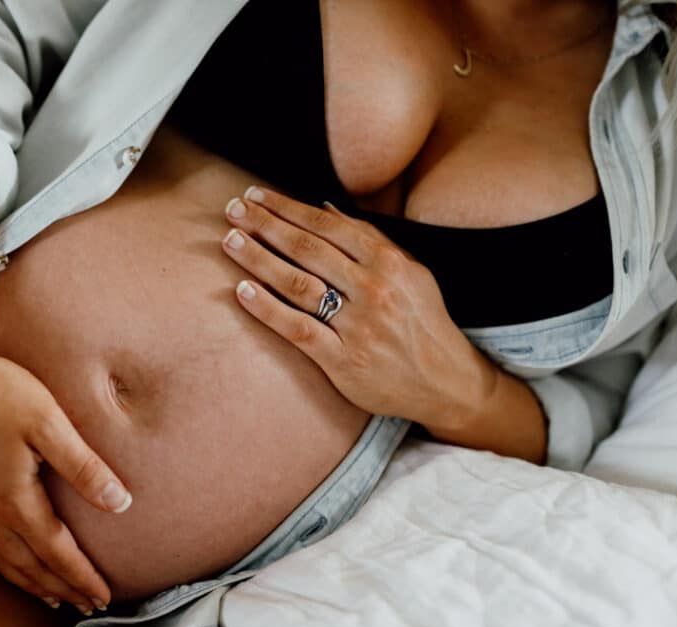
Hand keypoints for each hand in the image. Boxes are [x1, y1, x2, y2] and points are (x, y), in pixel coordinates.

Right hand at [0, 344, 131, 614]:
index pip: (57, 554)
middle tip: (85, 606)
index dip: (83, 579)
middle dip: (60, 589)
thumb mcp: (47, 421)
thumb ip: (83, 466)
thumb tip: (120, 502)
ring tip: (50, 596)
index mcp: (14, 501)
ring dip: (28, 583)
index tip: (103, 598)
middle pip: (29, 567)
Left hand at [220, 186, 497, 431]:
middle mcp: (373, 289)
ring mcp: (358, 326)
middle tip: (232, 208)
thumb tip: (325, 207)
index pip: (327, 225)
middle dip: (265, 224)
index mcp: (389, 262)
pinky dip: (267, 309)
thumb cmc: (422, 323)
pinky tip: (241, 291)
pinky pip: (298, 329)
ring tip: (229, 240)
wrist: (447, 383)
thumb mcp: (410, 272)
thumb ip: (369, 239)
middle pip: (307, 248)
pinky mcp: (343, 361)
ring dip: (259, 259)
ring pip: (298, 284)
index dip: (287, 207)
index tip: (255, 195)